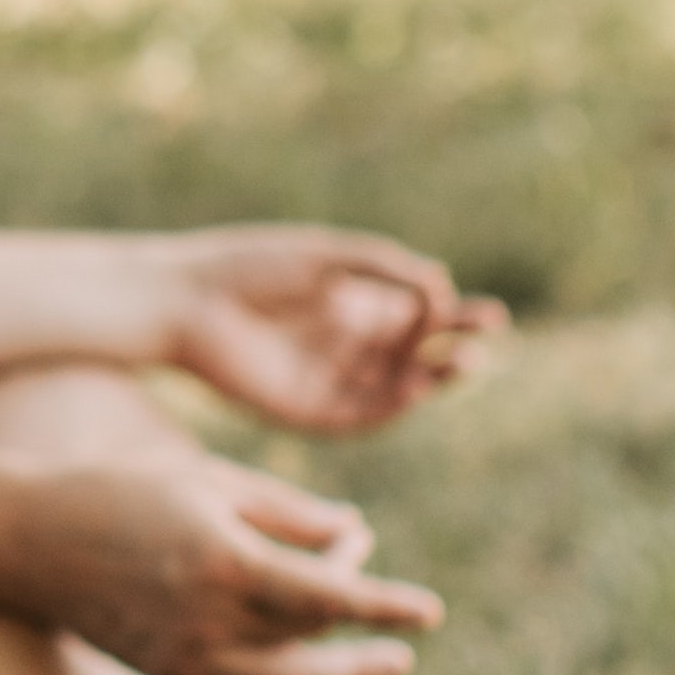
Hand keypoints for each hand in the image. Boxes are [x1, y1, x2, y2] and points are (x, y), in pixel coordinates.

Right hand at [26, 449, 440, 674]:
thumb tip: (351, 533)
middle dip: (363, 633)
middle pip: (313, 640)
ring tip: (376, 670)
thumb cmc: (122, 491)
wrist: (29, 542)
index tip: (432, 611)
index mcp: (224, 560)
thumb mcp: (210, 481)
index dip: (386, 603)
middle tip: (406, 641)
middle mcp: (208, 619)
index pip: (329, 595)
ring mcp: (185, 657)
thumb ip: (286, 510)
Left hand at [158, 229, 504, 436]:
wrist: (185, 303)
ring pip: (393, 388)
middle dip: (454, 346)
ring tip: (465, 362)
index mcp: (351, 304)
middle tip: (488, 335)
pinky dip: (390, 406)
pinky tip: (416, 388)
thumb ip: (383, 267)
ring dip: (432, 378)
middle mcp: (343, 345)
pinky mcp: (302, 411)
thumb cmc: (248, 267)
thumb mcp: (326, 258)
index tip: (489, 314)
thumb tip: (439, 285)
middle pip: (414, 353)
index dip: (456, 317)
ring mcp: (325, 379)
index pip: (418, 316)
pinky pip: (357, 417)